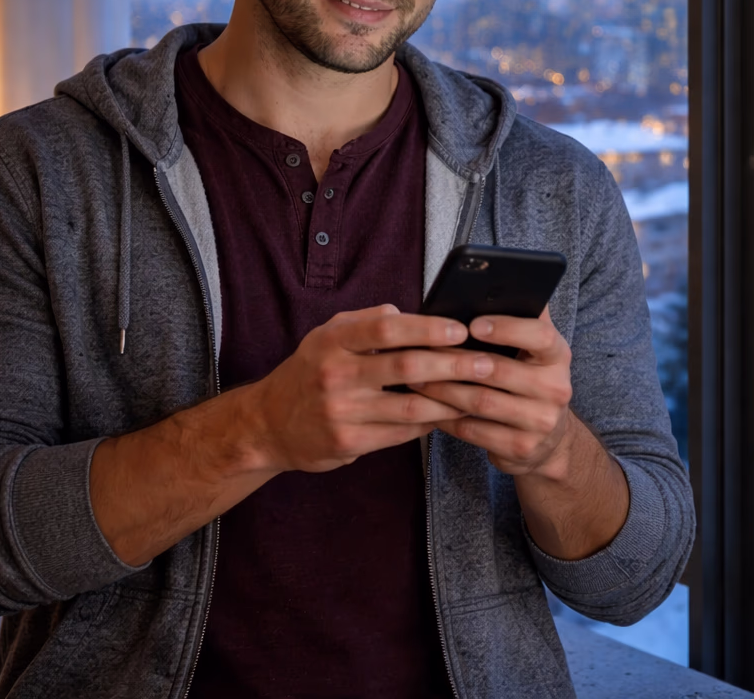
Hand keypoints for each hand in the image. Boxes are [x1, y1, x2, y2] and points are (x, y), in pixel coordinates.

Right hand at [249, 304, 487, 473]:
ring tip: (479, 392)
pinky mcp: (349, 442)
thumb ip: (364, 320)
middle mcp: (336, 374)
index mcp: (333, 341)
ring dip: (451, 399)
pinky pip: (401, 431)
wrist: (267, 425)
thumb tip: (406, 312)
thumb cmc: (308, 373)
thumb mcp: (326, 336)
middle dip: (453, 364)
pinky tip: (450, 414)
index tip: (460, 329)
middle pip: (407, 366)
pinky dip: (430, 422)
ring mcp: (342, 411)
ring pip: (411, 404)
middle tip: (485, 363)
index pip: (387, 327)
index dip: (427, 327)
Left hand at [410, 308, 575, 477]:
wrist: (548, 440)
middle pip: (501, 371)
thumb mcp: (534, 351)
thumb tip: (493, 282)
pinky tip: (428, 407)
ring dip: (443, 389)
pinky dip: (446, 418)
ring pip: (481, 402)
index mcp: (558, 356)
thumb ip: (521, 318)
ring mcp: (541, 422)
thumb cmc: (529, 380)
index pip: (540, 336)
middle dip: (455, 361)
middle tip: (421, 352)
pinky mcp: (521, 448)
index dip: (507, 328)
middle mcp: (556, 388)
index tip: (472, 324)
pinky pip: (474, 430)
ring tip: (415, 378)